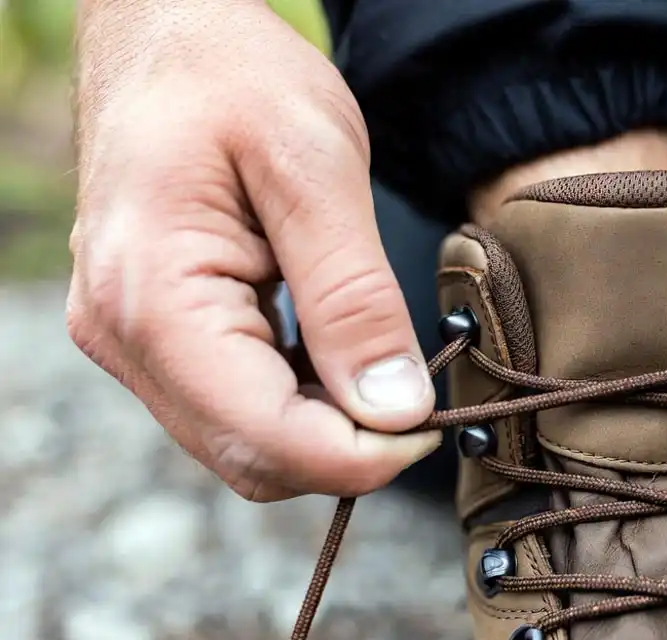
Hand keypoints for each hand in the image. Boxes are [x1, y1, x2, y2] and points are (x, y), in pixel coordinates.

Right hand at [69, 0, 439, 501]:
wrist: (165, 29)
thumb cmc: (232, 73)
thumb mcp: (316, 169)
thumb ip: (354, 296)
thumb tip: (394, 408)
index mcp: (153, 296)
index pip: (264, 439)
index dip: (360, 456)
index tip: (430, 423)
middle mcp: (124, 337)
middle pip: (250, 458)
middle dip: (347, 450)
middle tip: (421, 398)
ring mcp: (131, 340)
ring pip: (242, 443)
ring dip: (325, 428)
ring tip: (382, 365)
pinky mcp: (152, 335)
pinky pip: (231, 406)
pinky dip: (298, 401)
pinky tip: (338, 354)